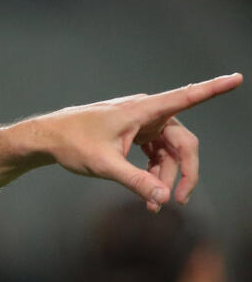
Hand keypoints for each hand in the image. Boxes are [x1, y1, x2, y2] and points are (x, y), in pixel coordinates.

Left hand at [36, 73, 241, 210]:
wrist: (48, 138)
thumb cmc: (73, 144)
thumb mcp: (104, 165)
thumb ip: (135, 181)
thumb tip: (162, 198)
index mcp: (142, 110)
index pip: (186, 97)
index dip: (213, 89)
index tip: (237, 78)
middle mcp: (147, 113)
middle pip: (182, 142)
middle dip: (184, 172)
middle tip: (179, 200)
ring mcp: (142, 123)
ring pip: (169, 152)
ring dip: (166, 176)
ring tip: (153, 203)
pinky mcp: (135, 133)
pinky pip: (156, 153)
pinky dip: (154, 172)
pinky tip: (148, 192)